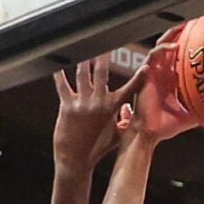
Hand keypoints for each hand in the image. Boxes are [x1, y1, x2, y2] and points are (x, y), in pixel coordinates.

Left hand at [53, 55, 139, 173]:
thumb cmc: (96, 148)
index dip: (139, 78)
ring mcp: (83, 104)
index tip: (147, 66)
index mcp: (113, 108)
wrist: (76, 161)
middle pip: (102, 73)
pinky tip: (57, 64)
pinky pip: (62, 86)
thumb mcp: (115, 135)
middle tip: (103, 43)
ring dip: (83, 60)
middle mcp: (99, 104)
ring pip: (82, 75)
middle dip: (103, 57)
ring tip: (83, 46)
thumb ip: (123, 119)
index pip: (130, 89)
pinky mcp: (67, 107)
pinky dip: (59, 74)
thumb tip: (131, 112)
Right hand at [125, 32, 196, 141]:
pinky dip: (163, 49)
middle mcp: (163, 73)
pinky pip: (153, 56)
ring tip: (183, 25)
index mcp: (171, 80)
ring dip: (171, 34)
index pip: (180, 57)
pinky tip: (174, 46)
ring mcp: (154, 72)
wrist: (148, 134)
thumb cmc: (164, 127)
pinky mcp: (146, 75)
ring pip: (161, 45)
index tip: (202, 36)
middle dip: (180, 33)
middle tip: (193, 22)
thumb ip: (202, 109)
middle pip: (171, 45)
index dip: (189, 45)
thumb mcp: (190, 116)